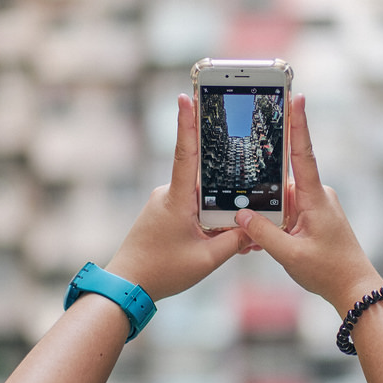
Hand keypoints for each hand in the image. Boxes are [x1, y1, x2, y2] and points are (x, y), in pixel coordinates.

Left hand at [105, 95, 249, 301]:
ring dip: (218, 212)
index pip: (186, 154)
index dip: (187, 124)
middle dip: (228, 188)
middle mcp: (168, 194)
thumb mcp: (206, 259)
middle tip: (251, 199)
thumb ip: (234, 241)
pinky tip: (216, 239)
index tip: (186, 96)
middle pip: (206, 179)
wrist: (126, 286)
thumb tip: (255, 227)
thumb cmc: (162, 272)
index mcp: (176, 198)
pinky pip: (192, 208)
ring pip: (201, 197)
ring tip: (232, 238)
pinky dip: (207, 219)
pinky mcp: (164, 213)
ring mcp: (164, 202)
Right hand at [235, 95, 382, 316]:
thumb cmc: (329, 271)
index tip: (296, 97)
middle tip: (241, 213)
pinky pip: (285, 212)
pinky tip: (263, 244)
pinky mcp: (312, 216)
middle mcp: (316, 195)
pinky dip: (272, 224)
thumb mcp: (290, 255)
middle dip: (257, 195)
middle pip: (278, 181)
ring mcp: (315, 205)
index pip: (302, 153)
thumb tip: (240, 215)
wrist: (355, 288)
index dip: (298, 124)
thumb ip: (262, 234)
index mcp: (315, 198)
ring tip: (258, 244)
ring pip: (279, 200)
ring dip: (264, 217)